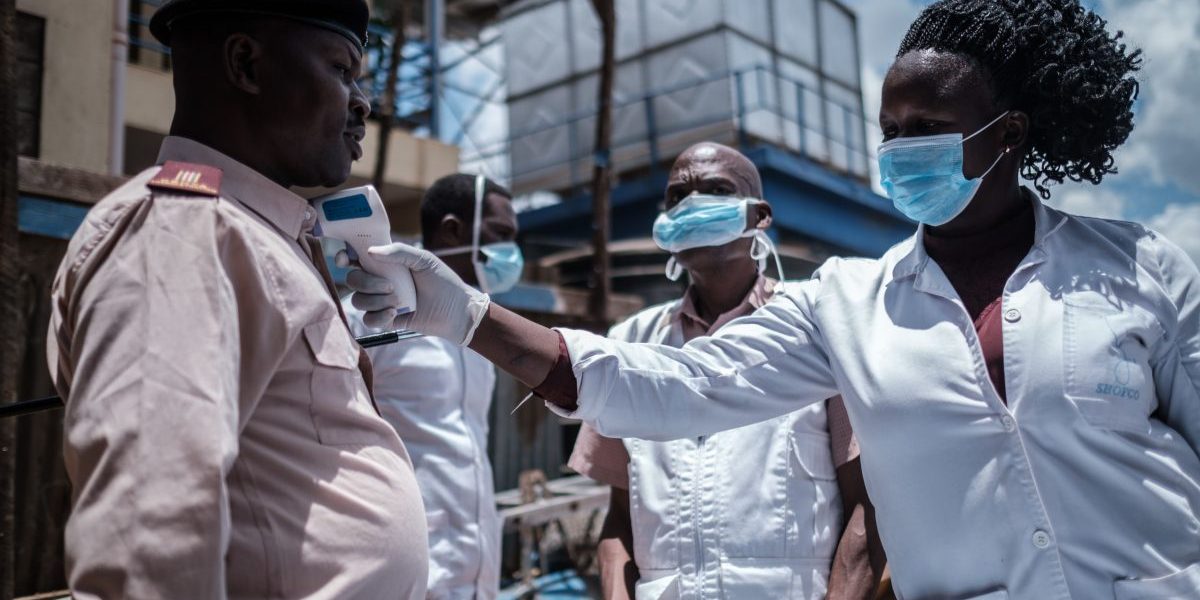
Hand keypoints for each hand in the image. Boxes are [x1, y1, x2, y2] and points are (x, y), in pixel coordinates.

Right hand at [342, 243, 490, 344]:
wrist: (456, 310)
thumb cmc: (443, 281)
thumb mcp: (423, 260)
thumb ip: (398, 252)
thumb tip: (370, 252)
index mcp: (386, 263)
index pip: (356, 258)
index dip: (344, 257)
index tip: (345, 258)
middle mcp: (380, 281)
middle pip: (353, 280)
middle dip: (367, 282)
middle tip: (391, 285)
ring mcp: (381, 301)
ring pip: (358, 300)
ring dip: (376, 300)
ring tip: (398, 301)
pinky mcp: (386, 320)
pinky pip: (368, 319)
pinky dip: (378, 316)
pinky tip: (394, 313)